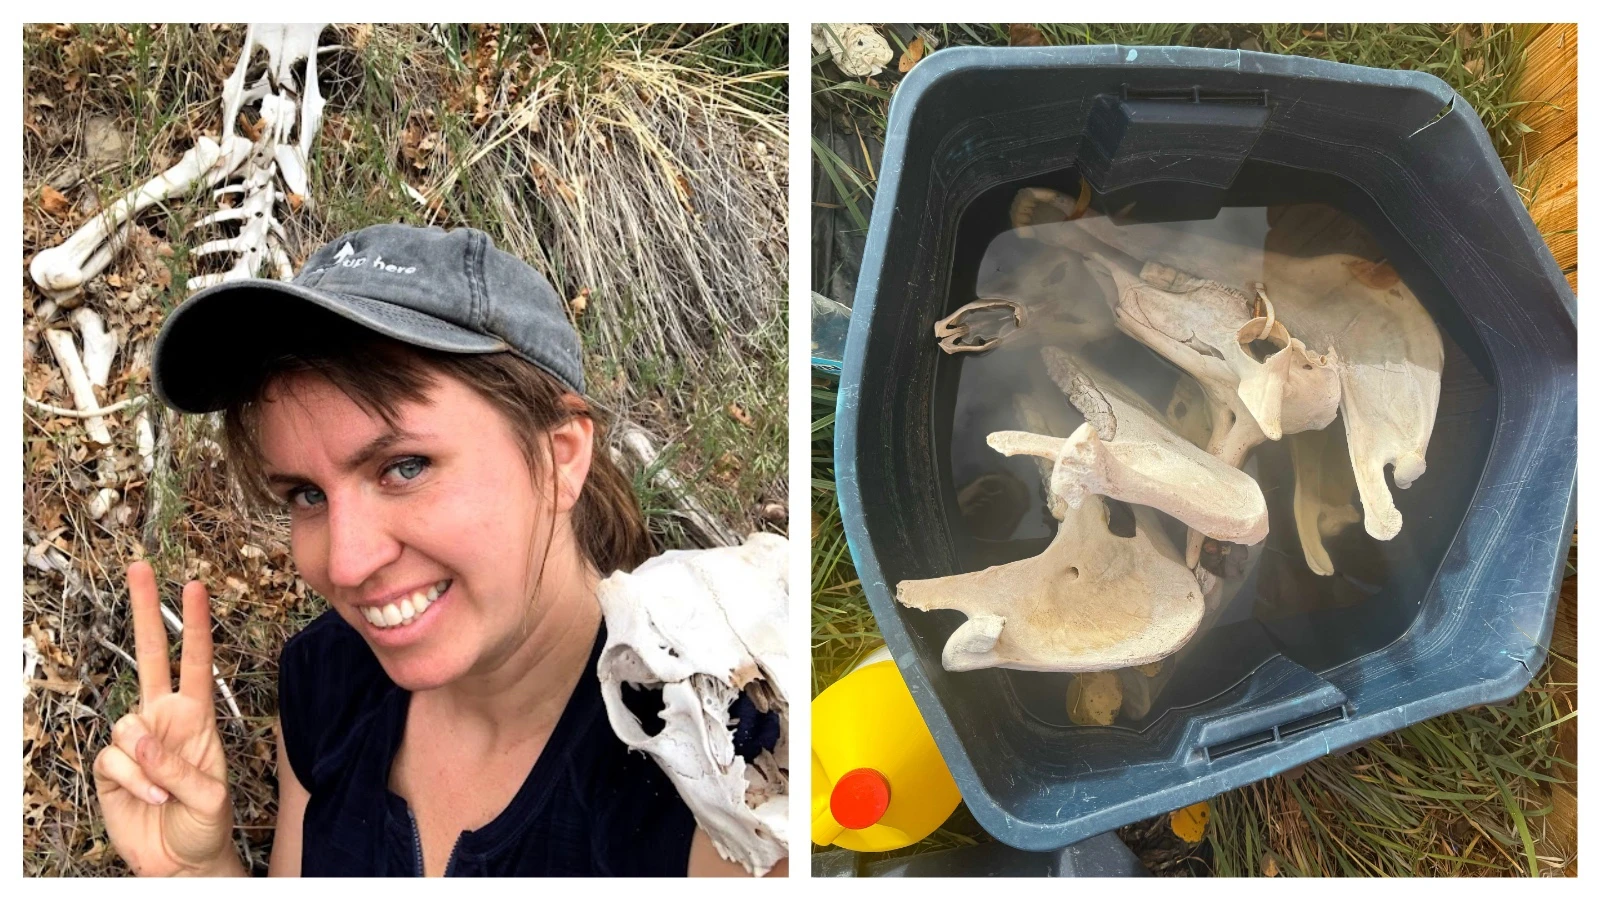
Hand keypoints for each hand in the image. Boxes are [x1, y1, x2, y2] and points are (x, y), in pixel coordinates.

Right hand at [92, 561, 237, 876]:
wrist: (182, 861)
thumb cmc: (206, 823)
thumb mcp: (210, 795)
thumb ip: (177, 765)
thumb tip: (138, 737)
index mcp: (197, 715)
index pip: (197, 661)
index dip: (196, 625)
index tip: (194, 586)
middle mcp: (164, 718)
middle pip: (150, 656)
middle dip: (146, 611)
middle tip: (140, 568)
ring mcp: (135, 740)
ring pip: (126, 726)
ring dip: (146, 764)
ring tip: (165, 792)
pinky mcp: (110, 767)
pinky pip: (112, 760)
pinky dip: (131, 782)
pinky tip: (148, 800)